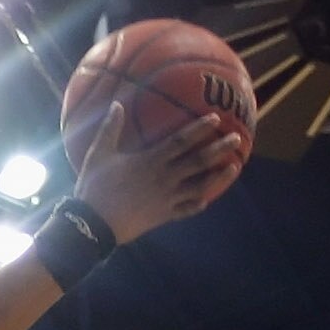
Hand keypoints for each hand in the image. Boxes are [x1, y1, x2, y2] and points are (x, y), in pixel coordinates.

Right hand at [75, 102, 245, 241]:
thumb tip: (116, 104)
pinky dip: (196, 205)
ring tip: (234, 167)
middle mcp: (164, 178)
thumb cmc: (93, 187)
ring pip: (199, 187)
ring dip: (218, 177)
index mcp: (150, 161)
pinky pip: (185, 210)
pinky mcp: (162, 216)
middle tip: (237, 139)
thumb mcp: (98, 154)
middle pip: (198, 161)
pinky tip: (206, 200)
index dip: (200, 128)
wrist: (92, 224)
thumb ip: (110, 128)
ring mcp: (166, 199)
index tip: (216, 118)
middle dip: (219, 149)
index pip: (181, 141)